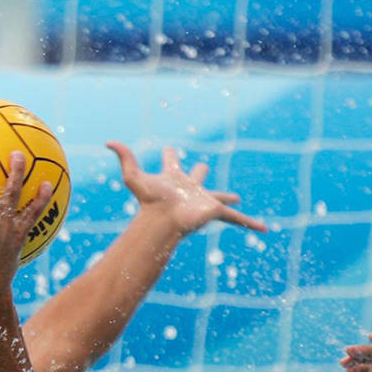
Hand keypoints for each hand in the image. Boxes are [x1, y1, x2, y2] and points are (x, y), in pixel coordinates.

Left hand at [108, 142, 264, 237]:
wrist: (162, 221)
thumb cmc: (149, 200)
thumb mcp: (133, 176)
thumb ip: (123, 157)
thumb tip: (107, 141)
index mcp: (173, 178)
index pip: (172, 162)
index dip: (170, 155)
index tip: (169, 150)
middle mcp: (189, 188)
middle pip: (197, 177)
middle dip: (200, 173)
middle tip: (204, 168)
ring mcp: (203, 201)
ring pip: (218, 197)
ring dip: (226, 198)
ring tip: (235, 197)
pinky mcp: (215, 212)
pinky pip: (237, 220)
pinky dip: (251, 224)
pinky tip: (264, 230)